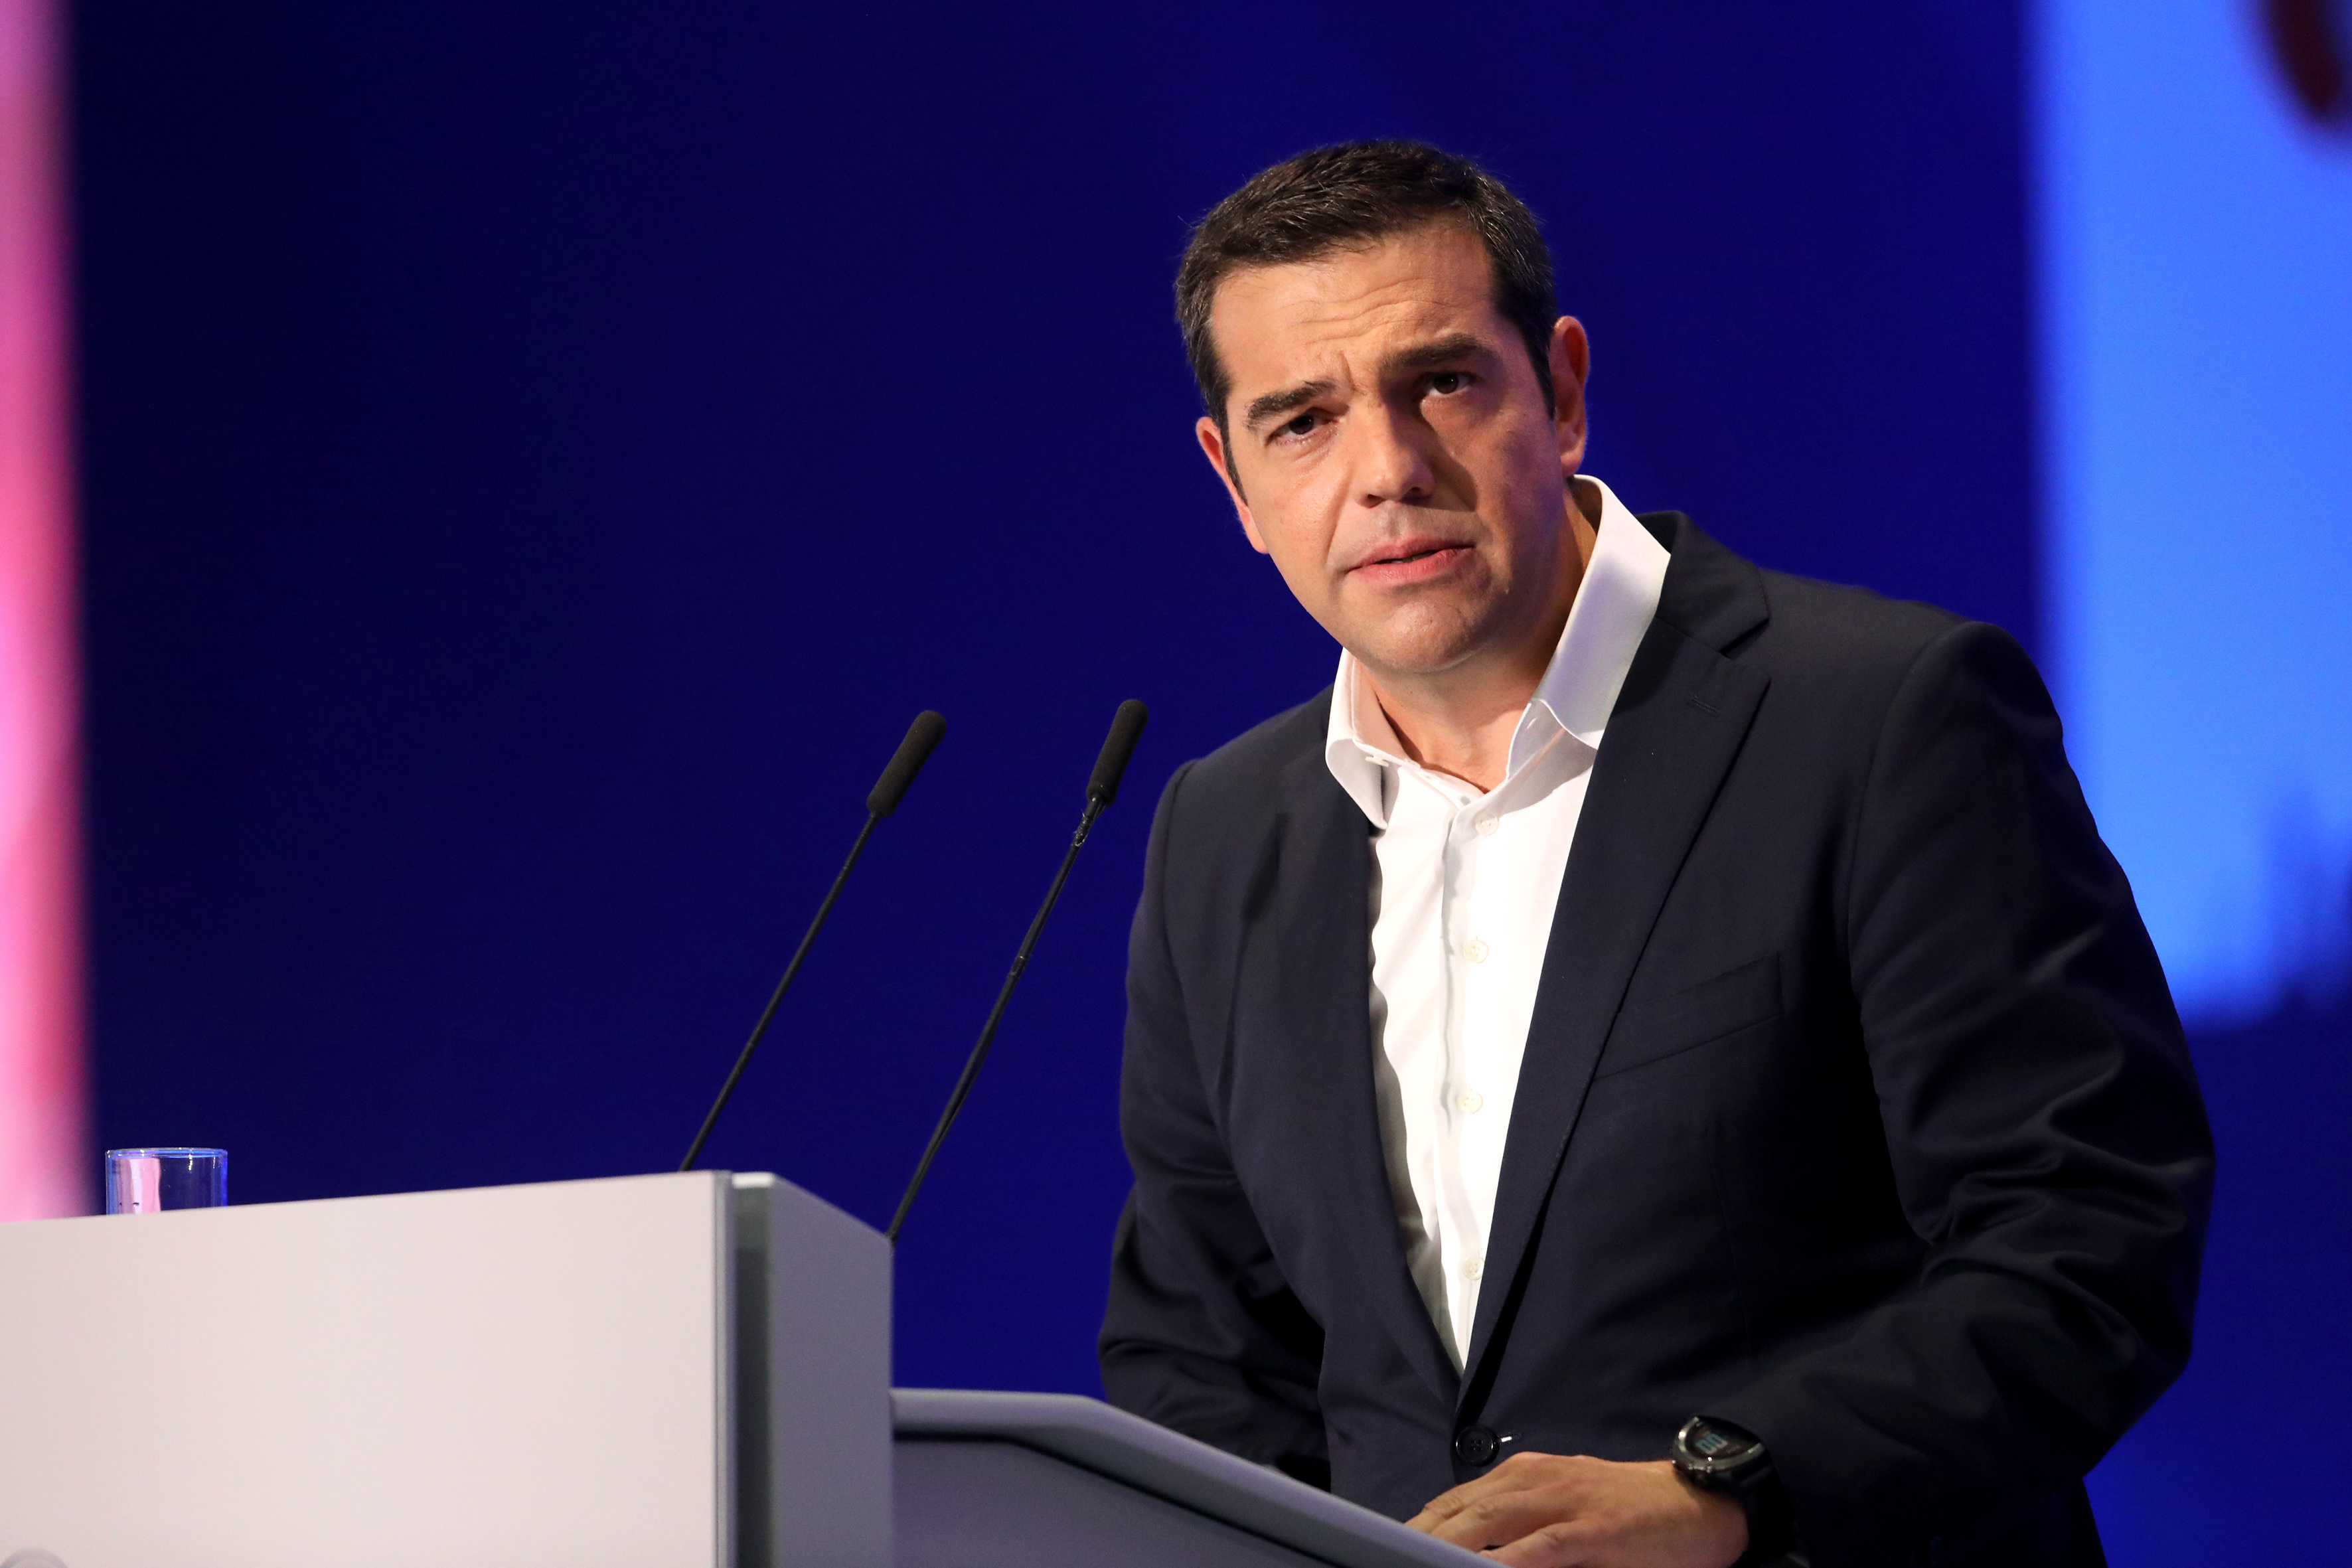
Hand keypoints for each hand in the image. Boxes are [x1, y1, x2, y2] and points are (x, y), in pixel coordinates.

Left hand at [1407, 1452, 1745, 1567]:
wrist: (1699, 1500)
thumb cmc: (1626, 1512)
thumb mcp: (1564, 1510)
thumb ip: (1520, 1526)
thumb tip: (1473, 1554)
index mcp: (1524, 1475)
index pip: (1456, 1499)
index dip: (1420, 1523)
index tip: (1387, 1545)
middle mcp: (1537, 1479)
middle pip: (1463, 1509)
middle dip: (1422, 1537)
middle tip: (1387, 1558)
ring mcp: (1566, 1500)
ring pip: (1493, 1520)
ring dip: (1453, 1545)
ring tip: (1420, 1563)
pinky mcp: (1596, 1528)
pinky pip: (1544, 1545)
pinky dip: (1512, 1559)